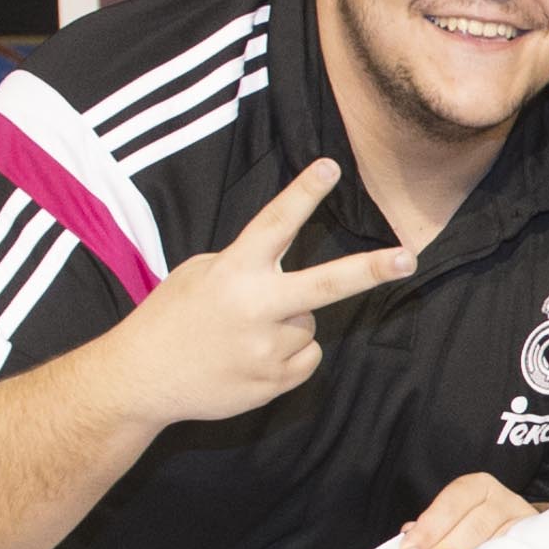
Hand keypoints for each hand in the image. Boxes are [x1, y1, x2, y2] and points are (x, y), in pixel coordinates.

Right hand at [108, 159, 417, 427]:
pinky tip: (249, 359)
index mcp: (233, 272)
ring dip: (288, 325)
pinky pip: (305, 359)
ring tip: (243, 336)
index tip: (331, 166)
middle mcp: (255, 308)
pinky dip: (286, 356)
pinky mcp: (273, 382)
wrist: (141, 380)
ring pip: (309, 324)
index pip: (275, 224)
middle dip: (370, 270)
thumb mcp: (199, 274)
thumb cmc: (172, 317)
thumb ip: (249, 267)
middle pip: (325, 285)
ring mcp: (266, 349)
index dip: (304, 193)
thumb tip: (294, 278)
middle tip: (407, 258)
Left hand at [395, 471, 535, 548]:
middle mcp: (506, 500)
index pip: (453, 502)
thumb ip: (432, 529)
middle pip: (475, 524)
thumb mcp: (453, 521)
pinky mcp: (539, 548)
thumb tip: (408, 536)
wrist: (521, 541)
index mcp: (480, 487)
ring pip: (498, 546)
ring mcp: (526, 525)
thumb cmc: (475, 532)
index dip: (428, 528)